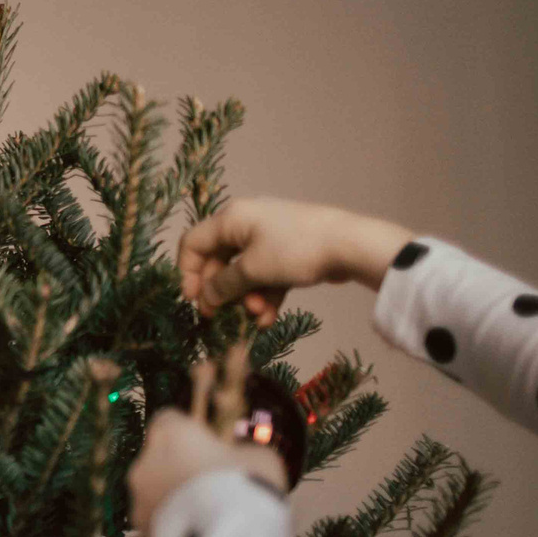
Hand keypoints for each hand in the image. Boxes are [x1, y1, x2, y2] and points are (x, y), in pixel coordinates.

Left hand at [129, 408, 287, 527]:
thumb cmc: (245, 489)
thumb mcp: (261, 460)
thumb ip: (243, 452)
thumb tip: (240, 457)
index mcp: (171, 433)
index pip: (169, 420)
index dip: (188, 433)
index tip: (209, 448)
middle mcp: (145, 462)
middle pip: (158, 458)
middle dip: (178, 469)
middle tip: (210, 487)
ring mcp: (138, 500)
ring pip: (153, 493)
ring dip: (172, 500)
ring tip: (205, 520)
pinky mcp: (140, 532)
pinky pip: (157, 523)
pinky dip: (172, 527)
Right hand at [177, 197, 415, 324]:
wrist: (350, 244)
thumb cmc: (295, 250)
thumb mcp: (254, 270)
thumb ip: (224, 285)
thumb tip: (205, 297)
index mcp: (231, 219)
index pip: (193, 243)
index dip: (187, 272)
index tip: (194, 300)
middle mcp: (246, 224)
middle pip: (219, 260)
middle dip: (221, 291)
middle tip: (219, 317)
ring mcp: (269, 238)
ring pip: (244, 271)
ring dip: (246, 297)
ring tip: (257, 317)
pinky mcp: (288, 252)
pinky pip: (266, 274)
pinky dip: (265, 294)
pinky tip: (269, 317)